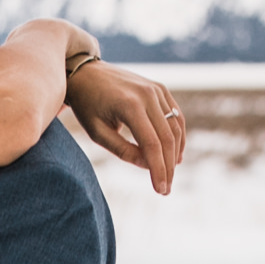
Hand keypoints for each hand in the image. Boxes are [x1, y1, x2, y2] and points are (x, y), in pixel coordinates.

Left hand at [64, 64, 184, 193]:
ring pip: (175, 127)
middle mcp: (148, 95)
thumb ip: (123, 150)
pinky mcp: (160, 88)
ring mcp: (156, 89)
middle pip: (167, 138)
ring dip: (175, 153)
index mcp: (130, 106)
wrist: (87, 73)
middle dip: (168, 167)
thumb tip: (148, 166)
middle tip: (165, 189)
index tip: (160, 190)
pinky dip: (177, 135)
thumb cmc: (87, 105)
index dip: (158, 170)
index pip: (152, 144)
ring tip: (169, 175)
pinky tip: (174, 154)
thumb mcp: (98, 133)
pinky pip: (175, 115)